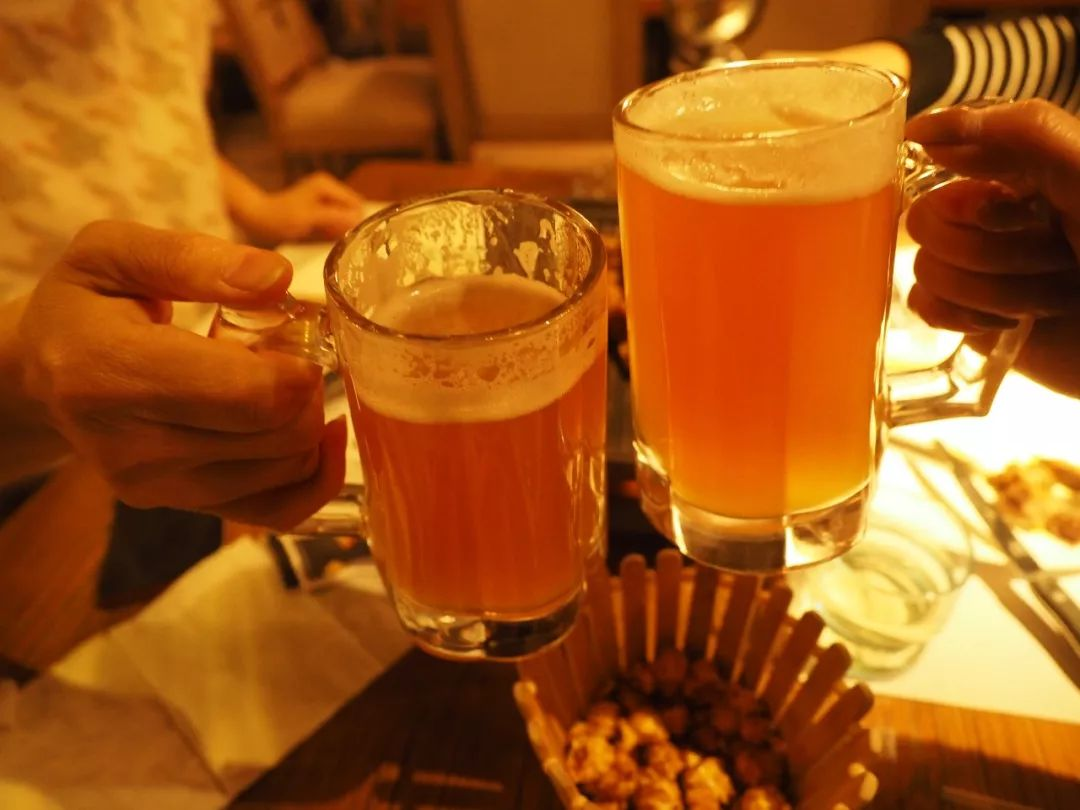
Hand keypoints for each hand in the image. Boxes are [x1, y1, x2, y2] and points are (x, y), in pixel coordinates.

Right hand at [16, 221, 345, 529]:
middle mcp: (130, 447)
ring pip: (289, 469)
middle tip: (292, 354)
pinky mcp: (180, 509)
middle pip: (279, 435)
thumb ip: (193, 259)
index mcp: (109, 373)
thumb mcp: (114, 252)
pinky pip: (281, 509)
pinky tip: (318, 433)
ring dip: (309, 423)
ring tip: (278, 383)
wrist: (44, 376)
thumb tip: (277, 278)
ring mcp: (156, 488)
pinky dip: (316, 472)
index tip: (297, 335)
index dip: (297, 366)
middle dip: (310, 389)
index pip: (247, 394)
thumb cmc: (86, 306)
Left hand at [241, 172, 364, 243]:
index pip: (357, 203)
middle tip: (343, 242)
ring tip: (334, 241)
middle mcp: (329, 189)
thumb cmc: (282, 216)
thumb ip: (336, 217)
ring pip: (345, 218)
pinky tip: (327, 240)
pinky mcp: (320, 211)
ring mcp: (324, 200)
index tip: (353, 237)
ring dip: (342, 230)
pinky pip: (335, 222)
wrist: (258, 218)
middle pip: (352, 210)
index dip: (358, 219)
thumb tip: (360, 219)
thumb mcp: (311, 217)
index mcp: (328, 185)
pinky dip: (334, 232)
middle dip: (350, 225)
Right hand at [906, 100, 1079, 398]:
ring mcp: (972, 266)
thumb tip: (927, 129)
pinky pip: (924, 306)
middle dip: (990, 249)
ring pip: (926, 268)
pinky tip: (1007, 320)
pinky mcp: (964, 314)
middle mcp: (991, 215)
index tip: (1010, 204)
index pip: (947, 153)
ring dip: (995, 289)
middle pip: (926, 219)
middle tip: (1050, 256)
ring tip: (1051, 296)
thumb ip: (1025, 130)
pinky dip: (965, 316)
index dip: (970, 185)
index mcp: (1021, 171)